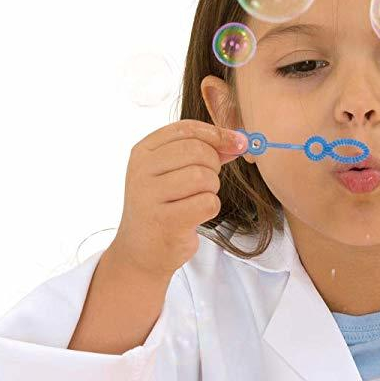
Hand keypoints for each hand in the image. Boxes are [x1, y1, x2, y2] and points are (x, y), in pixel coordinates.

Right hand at [109, 119, 246, 281]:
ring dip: (211, 189)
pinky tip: (196, 215)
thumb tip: (238, 141)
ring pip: (203, 177)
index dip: (217, 134)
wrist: (141, 251)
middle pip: (197, 151)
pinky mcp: (166, 222)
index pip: (186, 129)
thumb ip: (200, 152)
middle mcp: (142, 172)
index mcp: (142, 153)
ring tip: (197, 199)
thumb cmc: (162, 207)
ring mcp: (151, 197)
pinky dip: (210, 208)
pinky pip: (207, 203)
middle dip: (213, 165)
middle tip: (208, 182)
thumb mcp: (171, 173)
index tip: (237, 143)